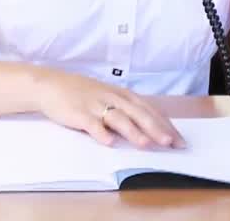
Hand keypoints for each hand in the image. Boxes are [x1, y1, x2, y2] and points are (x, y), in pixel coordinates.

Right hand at [32, 68, 185, 148]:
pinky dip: (101, 132)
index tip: (179, 139)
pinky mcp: (78, 113)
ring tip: (146, 144)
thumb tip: (150, 127)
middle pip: (138, 113)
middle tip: (170, 143)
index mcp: (121, 94)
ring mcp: (95, 105)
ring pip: (118, 118)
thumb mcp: (108, 96)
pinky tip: (109, 142)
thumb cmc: (82, 93)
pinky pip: (91, 123)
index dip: (165, 124)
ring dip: (133, 131)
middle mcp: (111, 98)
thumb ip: (126, 110)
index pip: (148, 110)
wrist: (51, 84)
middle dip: (155, 129)